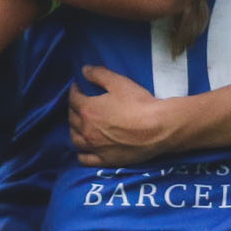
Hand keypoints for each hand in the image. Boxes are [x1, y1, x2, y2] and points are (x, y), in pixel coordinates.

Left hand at [68, 65, 185, 167]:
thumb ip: (99, 74)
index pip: (73, 99)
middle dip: (73, 109)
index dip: (74, 91)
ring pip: (75, 139)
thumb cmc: (139, 104)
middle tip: (79, 104)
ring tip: (79, 125)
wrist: (158, 128)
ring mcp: (95, 147)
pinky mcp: (105, 160)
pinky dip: (81, 153)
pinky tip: (84, 148)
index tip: (78, 87)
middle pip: (72, 119)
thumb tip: (84, 69)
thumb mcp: (119, 83)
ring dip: (74, 130)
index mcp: (89, 109)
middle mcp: (87, 130)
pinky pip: (85, 159)